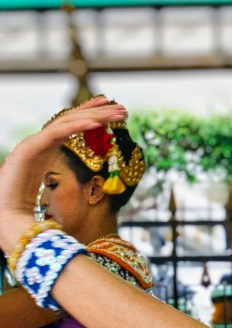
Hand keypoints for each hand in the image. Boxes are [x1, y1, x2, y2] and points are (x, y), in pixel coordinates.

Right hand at [0, 97, 127, 252]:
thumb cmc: (26, 208)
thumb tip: (90, 183)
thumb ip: (67, 179)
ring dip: (93, 116)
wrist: (7, 219)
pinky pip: (56, 133)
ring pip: (66, 122)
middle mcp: (39, 142)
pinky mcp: (28, 149)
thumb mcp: (53, 188)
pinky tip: (96, 123)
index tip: (111, 108)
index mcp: (46, 148)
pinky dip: (77, 126)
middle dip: (98, 112)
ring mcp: (33, 143)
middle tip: (123, 109)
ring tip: (115, 112)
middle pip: (71, 119)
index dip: (90, 113)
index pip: (70, 124)